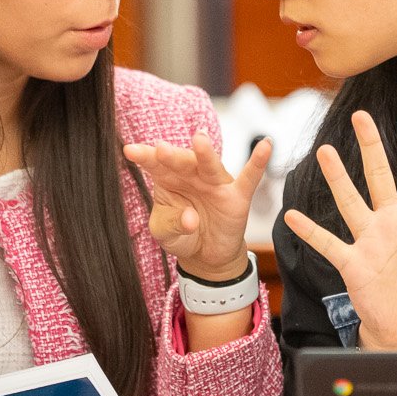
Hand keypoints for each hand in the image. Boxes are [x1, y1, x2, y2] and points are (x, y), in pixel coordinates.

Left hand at [127, 132, 270, 280]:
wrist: (205, 256)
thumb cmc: (181, 235)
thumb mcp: (166, 233)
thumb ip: (172, 224)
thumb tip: (191, 219)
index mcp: (168, 180)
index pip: (155, 165)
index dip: (144, 157)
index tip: (130, 151)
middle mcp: (191, 176)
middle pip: (182, 162)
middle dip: (171, 155)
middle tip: (159, 149)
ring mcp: (215, 184)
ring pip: (210, 166)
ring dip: (205, 153)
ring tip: (199, 139)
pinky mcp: (237, 197)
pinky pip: (249, 178)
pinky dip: (258, 162)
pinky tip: (266, 144)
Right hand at [283, 111, 396, 350]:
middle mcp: (390, 221)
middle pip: (378, 175)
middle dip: (370, 145)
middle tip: (359, 115)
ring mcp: (369, 239)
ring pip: (351, 201)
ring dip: (338, 178)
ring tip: (324, 152)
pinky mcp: (354, 262)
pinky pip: (329, 243)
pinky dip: (311, 231)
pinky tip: (292, 216)